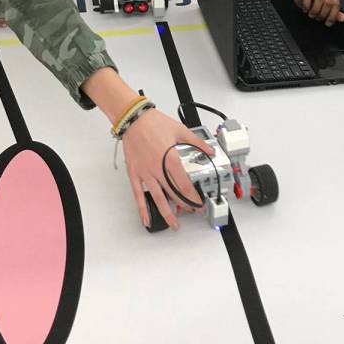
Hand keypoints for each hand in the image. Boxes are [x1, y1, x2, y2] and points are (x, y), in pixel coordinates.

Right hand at [121, 108, 213, 229]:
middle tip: (193, 212)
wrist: (134, 119)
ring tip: (174, 225)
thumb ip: (197, 143)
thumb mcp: (180, 131)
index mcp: (171, 160)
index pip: (185, 185)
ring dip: (167, 213)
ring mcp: (145, 173)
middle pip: (174, 194)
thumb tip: (210, 150)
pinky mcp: (135, 174)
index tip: (200, 204)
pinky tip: (146, 220)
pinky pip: (138, 195)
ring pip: (158, 198)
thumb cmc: (154, 123)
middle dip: (185, 206)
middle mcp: (158, 169)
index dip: (194, 197)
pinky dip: (142, 209)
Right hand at [294, 0, 343, 25]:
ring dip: (315, 11)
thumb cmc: (315, 0)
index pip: (336, 5)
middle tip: (318, 18)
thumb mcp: (326, 7)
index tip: (328, 23)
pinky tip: (305, 10)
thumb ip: (335, 13)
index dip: (333, 16)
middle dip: (323, 14)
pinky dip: (306, 6)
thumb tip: (343, 18)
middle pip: (328, 3)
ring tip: (311, 15)